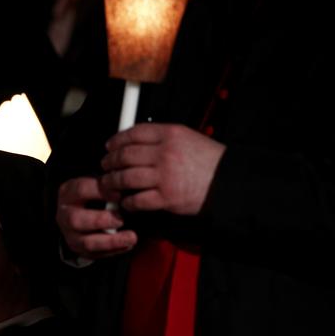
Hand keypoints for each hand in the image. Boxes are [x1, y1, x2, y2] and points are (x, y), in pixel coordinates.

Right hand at [56, 177, 137, 258]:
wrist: (77, 211)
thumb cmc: (91, 195)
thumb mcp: (95, 184)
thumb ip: (108, 185)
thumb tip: (127, 185)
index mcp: (68, 193)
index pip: (81, 190)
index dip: (101, 192)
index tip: (120, 195)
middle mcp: (64, 214)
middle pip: (76, 220)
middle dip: (101, 220)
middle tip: (121, 219)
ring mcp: (70, 234)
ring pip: (87, 242)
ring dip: (112, 241)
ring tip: (132, 237)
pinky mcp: (78, 248)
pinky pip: (95, 254)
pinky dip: (114, 250)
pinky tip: (128, 245)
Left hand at [102, 123, 225, 214]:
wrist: (229, 183)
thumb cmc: (210, 162)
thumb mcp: (188, 138)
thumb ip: (163, 138)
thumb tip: (136, 141)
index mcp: (171, 134)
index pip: (134, 133)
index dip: (117, 140)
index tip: (109, 146)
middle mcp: (165, 153)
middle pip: (125, 155)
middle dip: (110, 162)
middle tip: (105, 166)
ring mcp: (165, 176)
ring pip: (126, 177)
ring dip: (112, 182)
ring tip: (109, 184)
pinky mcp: (166, 198)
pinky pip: (137, 200)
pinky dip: (128, 202)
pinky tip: (126, 201)